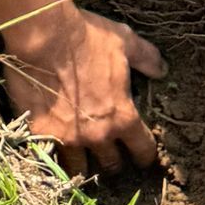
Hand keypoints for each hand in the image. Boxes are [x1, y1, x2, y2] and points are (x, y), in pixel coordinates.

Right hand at [3, 6, 165, 174]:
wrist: (42, 35)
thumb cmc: (86, 37)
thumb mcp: (123, 41)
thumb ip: (146, 58)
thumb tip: (162, 70)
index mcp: (123, 117)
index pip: (142, 150)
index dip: (144, 154)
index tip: (141, 155)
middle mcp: (98, 135)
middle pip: (111, 164)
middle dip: (113, 161)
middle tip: (109, 156)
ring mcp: (68, 137)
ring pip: (79, 169)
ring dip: (82, 165)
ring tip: (79, 161)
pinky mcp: (41, 132)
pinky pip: (48, 154)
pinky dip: (51, 154)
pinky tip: (51, 150)